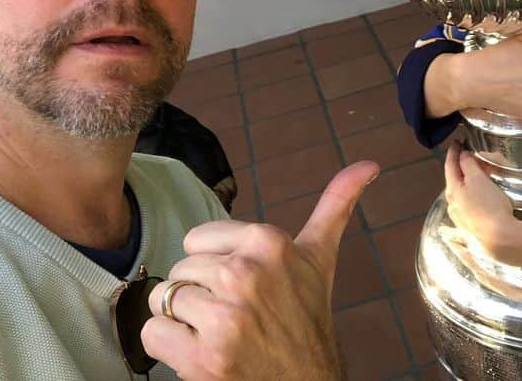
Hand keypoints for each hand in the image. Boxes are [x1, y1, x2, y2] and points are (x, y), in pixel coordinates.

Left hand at [142, 161, 379, 379]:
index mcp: (267, 241)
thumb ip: (337, 203)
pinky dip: (168, 347)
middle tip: (236, 313)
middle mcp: (244, 274)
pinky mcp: (202, 358)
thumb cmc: (308, 316)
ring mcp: (223, 318)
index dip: (215, 264)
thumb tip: (370, 162)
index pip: (196, 239)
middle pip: (179, 269)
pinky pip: (152, 334)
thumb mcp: (321, 256)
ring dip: (183, 321)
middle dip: (200, 292)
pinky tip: (201, 351)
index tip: (245, 286)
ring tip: (219, 332)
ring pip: (163, 299)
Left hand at [444, 142, 515, 257]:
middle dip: (460, 168)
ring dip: (465, 184)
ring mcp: (460, 219)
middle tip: (467, 156)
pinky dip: (468, 201)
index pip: (450, 165)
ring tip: (474, 177)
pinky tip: (470, 205)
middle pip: (454, 181)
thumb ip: (468, 164)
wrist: (499, 240)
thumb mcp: (478, 179)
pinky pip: (467, 210)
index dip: (453, 152)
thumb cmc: (489, 206)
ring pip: (460, 196)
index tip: (456, 142)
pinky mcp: (471, 229)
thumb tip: (462, 155)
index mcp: (452, 190)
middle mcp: (453, 205)